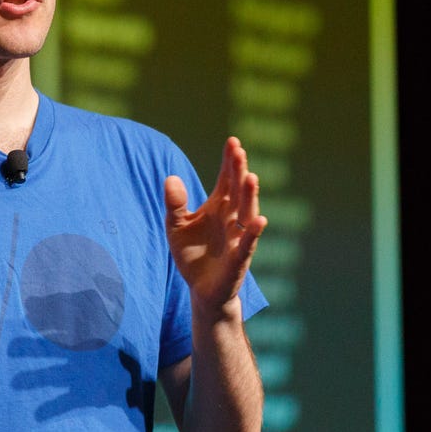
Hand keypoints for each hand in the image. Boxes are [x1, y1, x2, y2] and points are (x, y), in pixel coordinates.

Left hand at [164, 137, 265, 315]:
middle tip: (240, 152)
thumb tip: (171, 178)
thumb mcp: (175, 226)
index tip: (233, 141)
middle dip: (239, 172)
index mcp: (218, 207)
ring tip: (251, 177)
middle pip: (238, 191)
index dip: (230, 162)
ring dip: (250, 196)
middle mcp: (232, 218)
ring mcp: (238, 237)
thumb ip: (174, 203)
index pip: (226, 180)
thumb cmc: (191, 253)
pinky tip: (260, 220)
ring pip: (247, 213)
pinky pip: (248, 245)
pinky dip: (253, 233)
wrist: (200, 289)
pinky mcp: (239, 260)